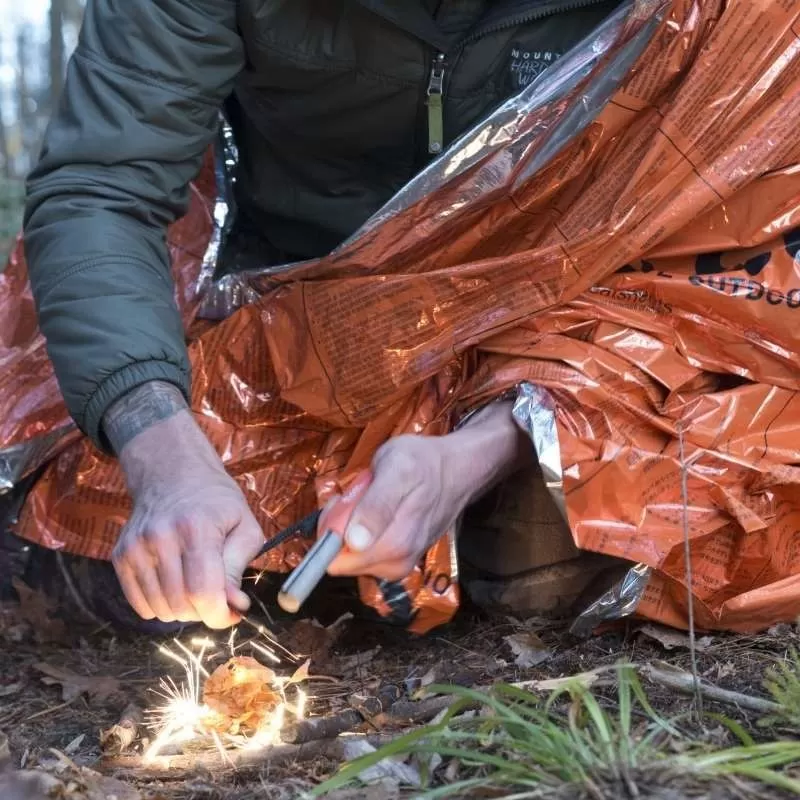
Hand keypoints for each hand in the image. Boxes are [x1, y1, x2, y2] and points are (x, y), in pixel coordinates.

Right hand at [106, 382, 263, 628]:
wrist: (173, 474)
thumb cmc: (216, 502)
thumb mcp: (244, 526)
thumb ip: (238, 567)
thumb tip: (233, 606)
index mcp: (196, 528)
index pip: (203, 592)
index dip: (220, 615)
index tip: (232, 614)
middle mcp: (160, 538)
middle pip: (181, 605)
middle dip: (205, 611)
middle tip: (217, 595)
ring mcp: (135, 547)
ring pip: (160, 609)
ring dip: (183, 610)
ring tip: (196, 586)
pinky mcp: (120, 556)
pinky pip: (140, 604)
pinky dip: (160, 606)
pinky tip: (175, 585)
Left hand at [328, 401, 530, 580]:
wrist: (456, 469)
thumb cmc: (423, 463)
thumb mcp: (396, 469)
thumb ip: (376, 506)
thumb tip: (355, 542)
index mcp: (393, 547)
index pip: (333, 559)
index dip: (332, 527)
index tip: (347, 499)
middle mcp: (395, 565)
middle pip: (339, 557)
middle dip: (341, 523)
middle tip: (361, 492)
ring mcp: (397, 565)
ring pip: (349, 554)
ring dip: (350, 523)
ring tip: (371, 495)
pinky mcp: (398, 561)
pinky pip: (363, 550)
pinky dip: (361, 528)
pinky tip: (375, 506)